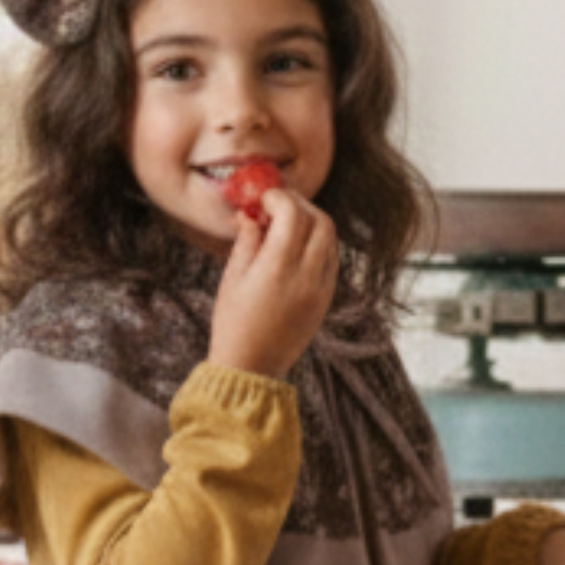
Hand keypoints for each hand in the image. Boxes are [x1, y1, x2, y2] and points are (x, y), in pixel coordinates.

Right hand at [208, 188, 338, 378]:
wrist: (252, 366)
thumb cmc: (233, 322)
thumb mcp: (233, 278)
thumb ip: (246, 241)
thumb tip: (251, 214)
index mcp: (277, 268)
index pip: (292, 213)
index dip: (278, 198)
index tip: (263, 198)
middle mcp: (306, 275)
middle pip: (319, 220)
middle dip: (300, 204)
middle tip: (278, 204)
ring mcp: (321, 288)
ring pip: (330, 238)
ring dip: (312, 221)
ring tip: (287, 224)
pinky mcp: (326, 299)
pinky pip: (331, 258)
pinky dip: (319, 242)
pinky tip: (297, 246)